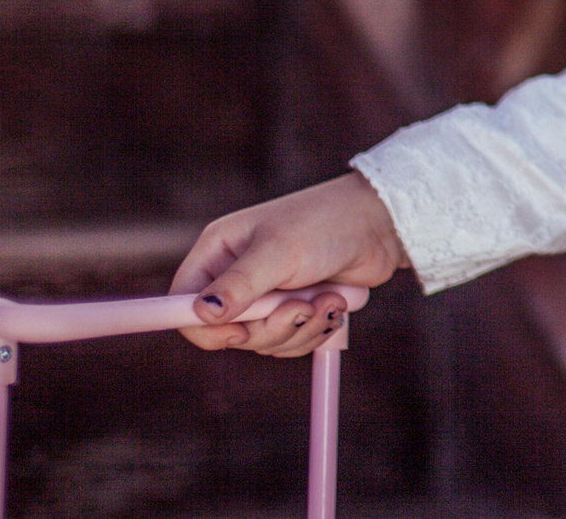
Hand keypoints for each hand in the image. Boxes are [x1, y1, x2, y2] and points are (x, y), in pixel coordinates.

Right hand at [169, 171, 408, 355]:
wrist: (382, 224)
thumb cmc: (327, 223)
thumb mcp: (280, 251)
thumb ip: (242, 285)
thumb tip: (203, 314)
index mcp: (219, 251)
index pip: (183, 302)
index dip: (205, 327)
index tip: (239, 333)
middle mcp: (237, 275)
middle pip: (227, 332)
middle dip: (269, 329)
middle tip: (301, 309)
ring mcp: (267, 294)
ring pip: (263, 342)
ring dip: (300, 330)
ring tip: (327, 301)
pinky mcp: (294, 308)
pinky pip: (291, 342)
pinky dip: (315, 331)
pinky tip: (335, 305)